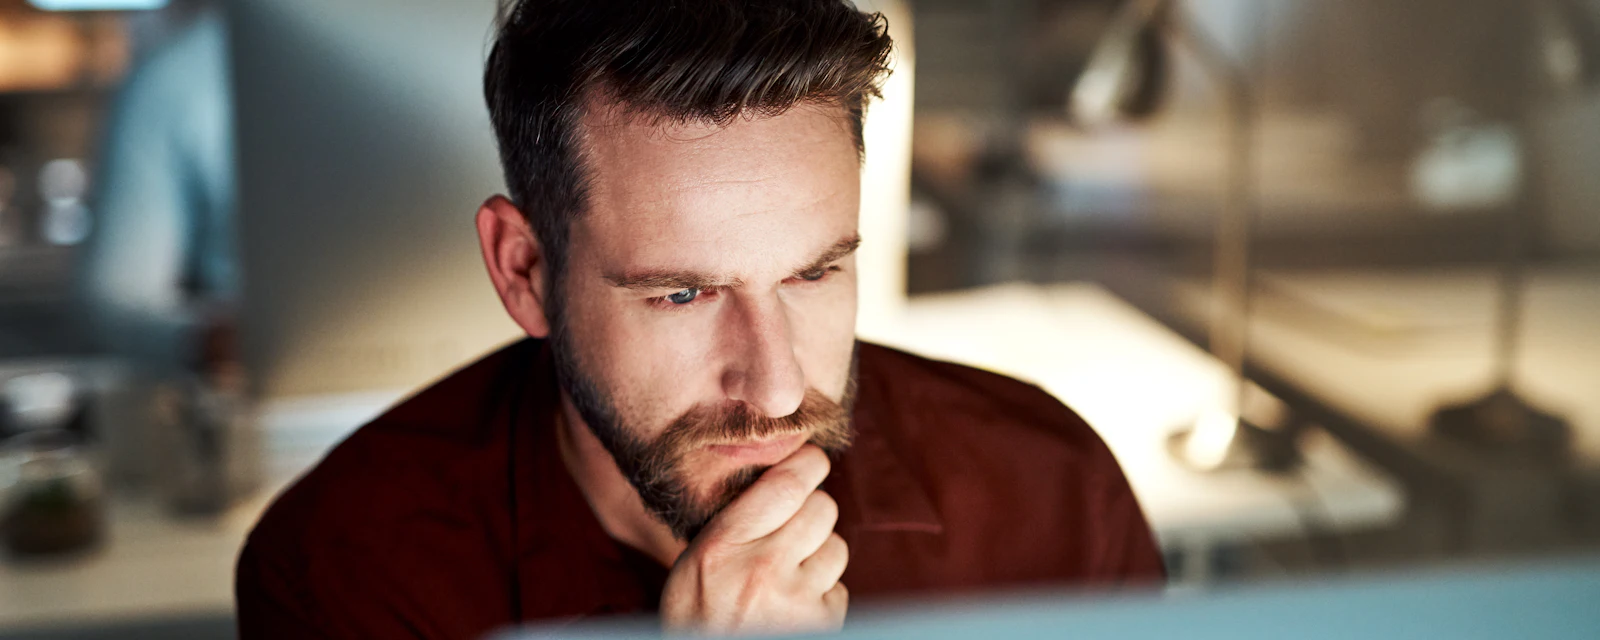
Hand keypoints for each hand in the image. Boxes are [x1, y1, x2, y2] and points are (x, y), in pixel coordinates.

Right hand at [660, 445, 848, 635]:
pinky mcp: (821, 625)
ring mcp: (796, 600)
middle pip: (822, 509)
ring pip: (836, 547)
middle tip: (795, 529)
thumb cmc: (697, 618)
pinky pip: (839, 589)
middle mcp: (762, 569)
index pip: (786, 484)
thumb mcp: (695, 563)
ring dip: (820, 555)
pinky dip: (823, 595)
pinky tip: (794, 608)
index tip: (812, 461)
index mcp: (723, 545)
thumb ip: (734, 522)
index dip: (808, 464)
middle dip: (814, 513)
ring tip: (788, 577)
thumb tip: (784, 475)